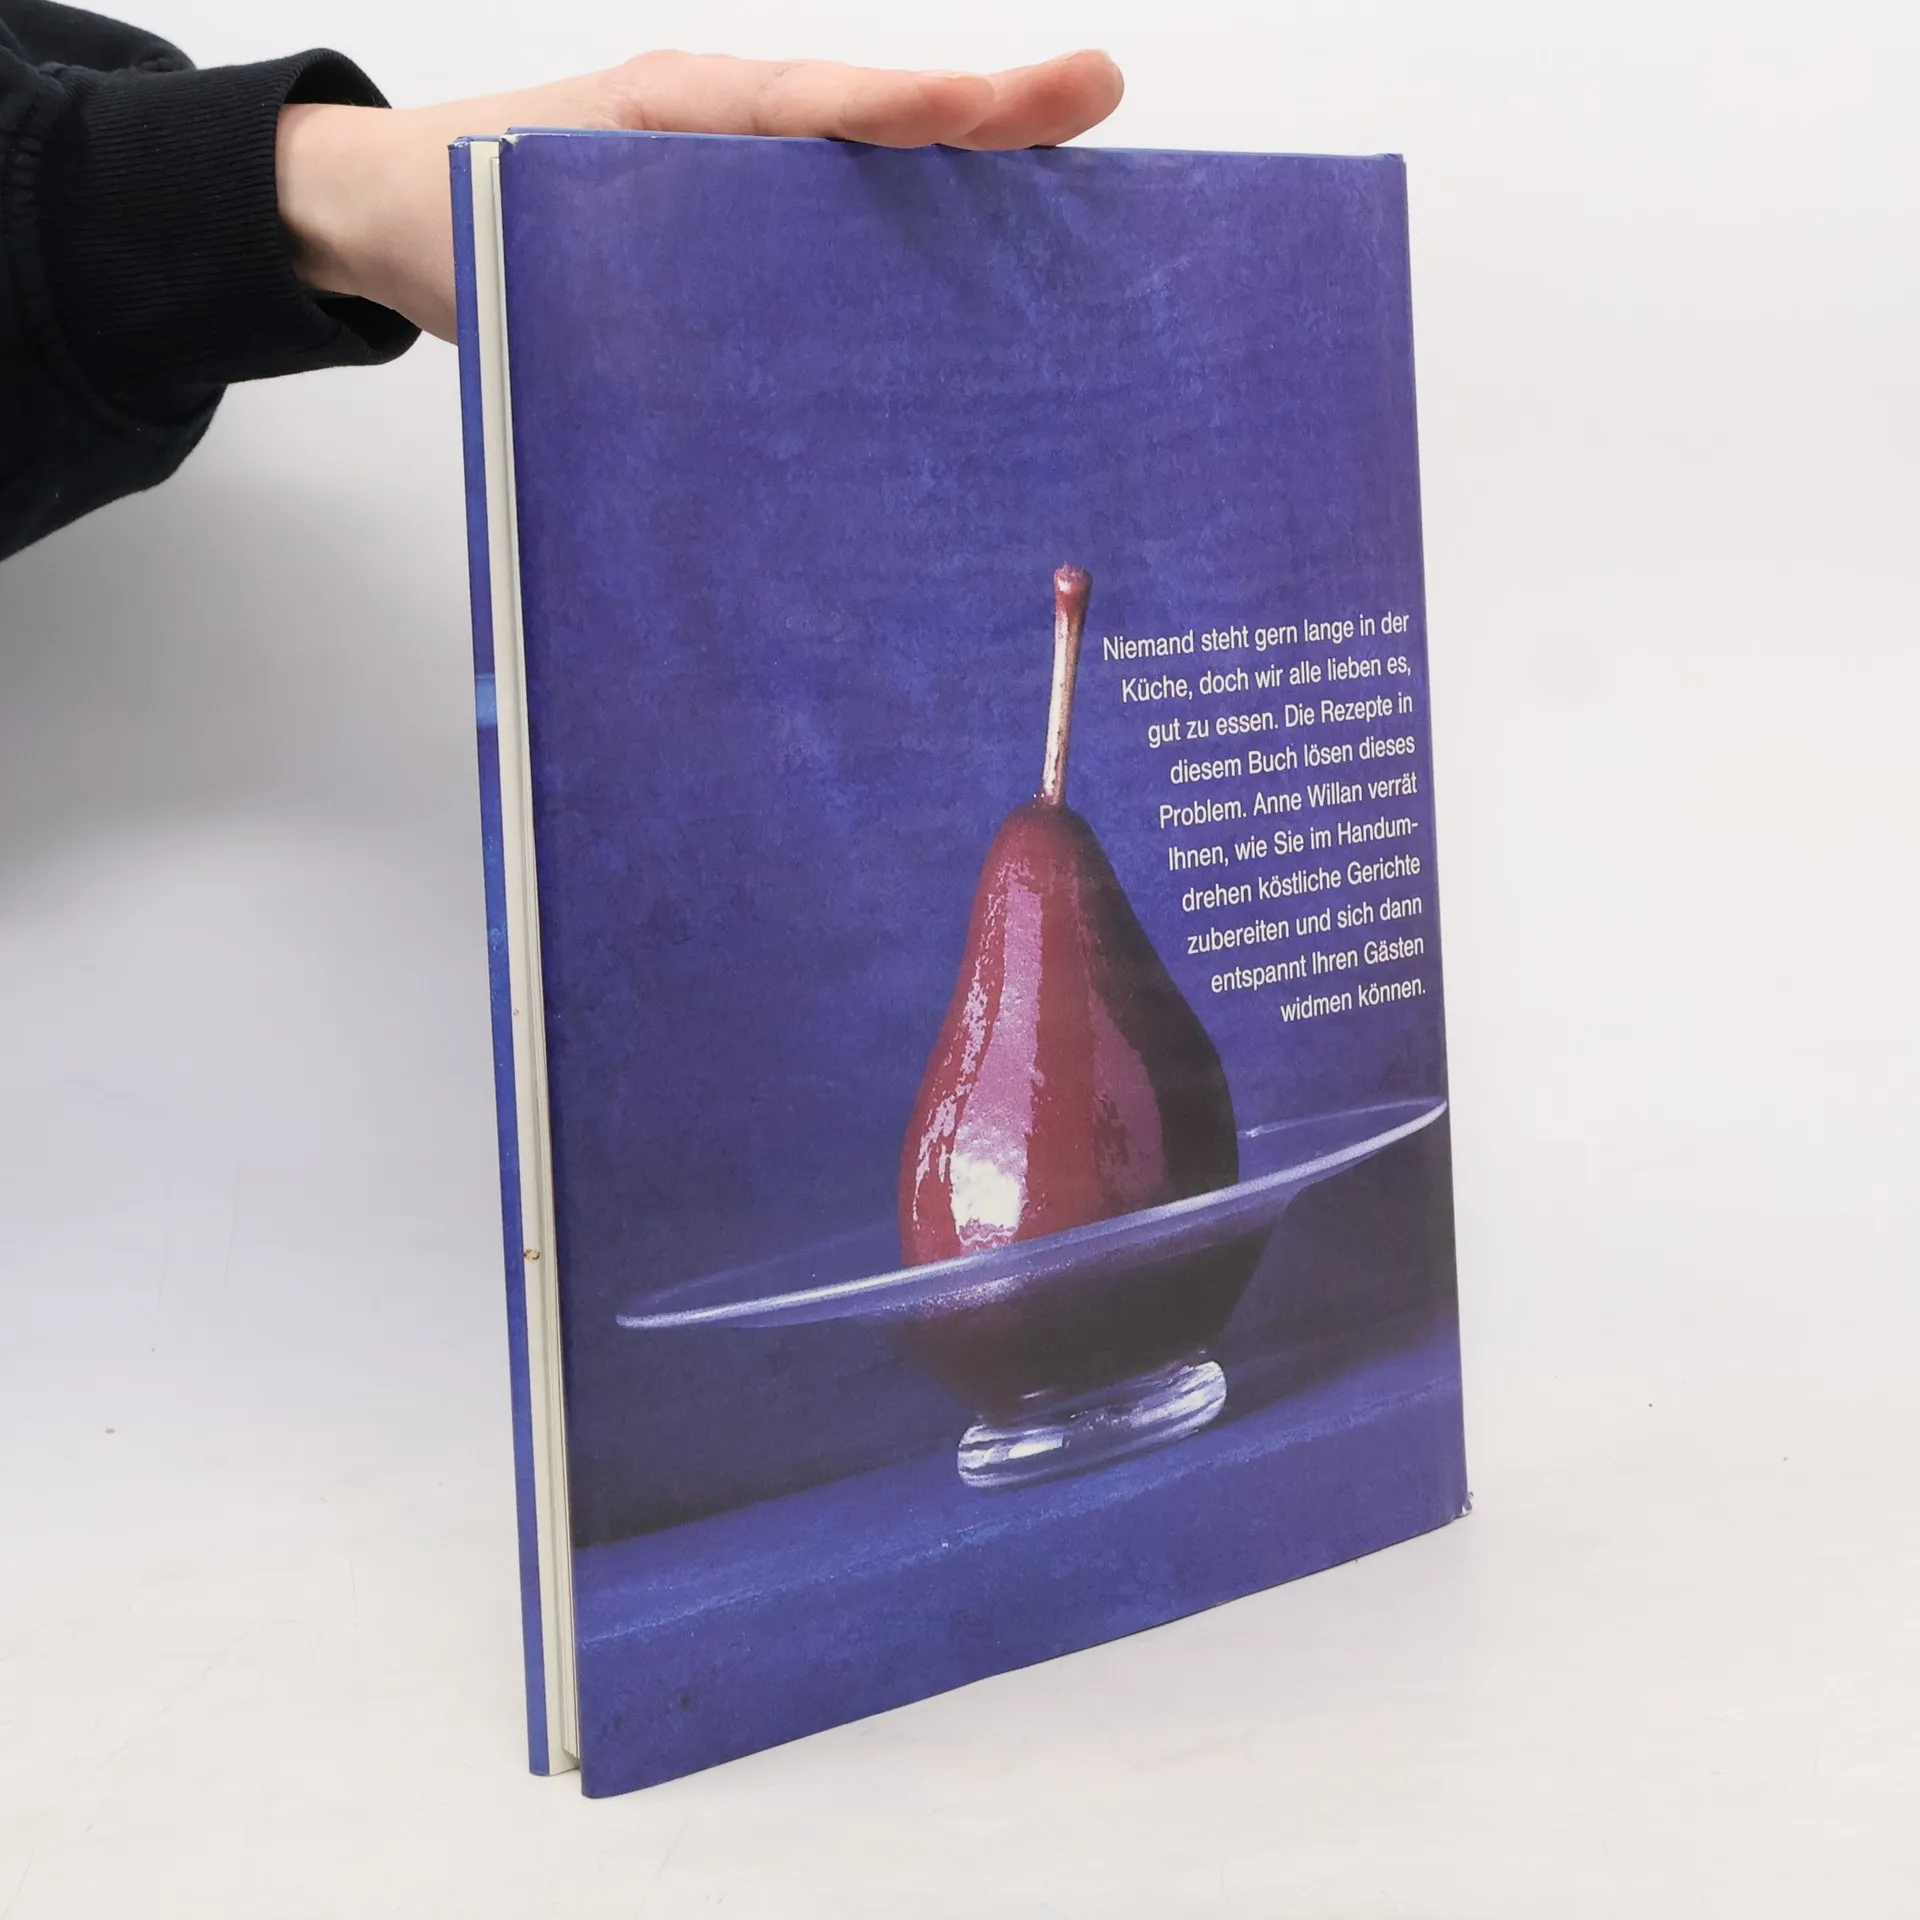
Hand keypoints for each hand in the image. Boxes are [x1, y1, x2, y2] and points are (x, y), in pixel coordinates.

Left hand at [277, 51, 1124, 341]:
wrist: (399, 213)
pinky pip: (841, 217)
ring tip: (1080, 156)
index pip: (796, 104)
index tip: (967, 108)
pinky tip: (987, 264)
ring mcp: (744, 175)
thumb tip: (665, 375)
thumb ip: (571, 282)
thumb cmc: (453, 218)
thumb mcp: (504, 246)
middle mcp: (726, 135)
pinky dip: (916, 220)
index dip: (885, 110)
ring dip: (971, 159)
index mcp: (671, 118)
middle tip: (1093, 95)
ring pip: (870, 162)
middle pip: (870, 115)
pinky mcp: (747, 230)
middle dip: (981, 110)